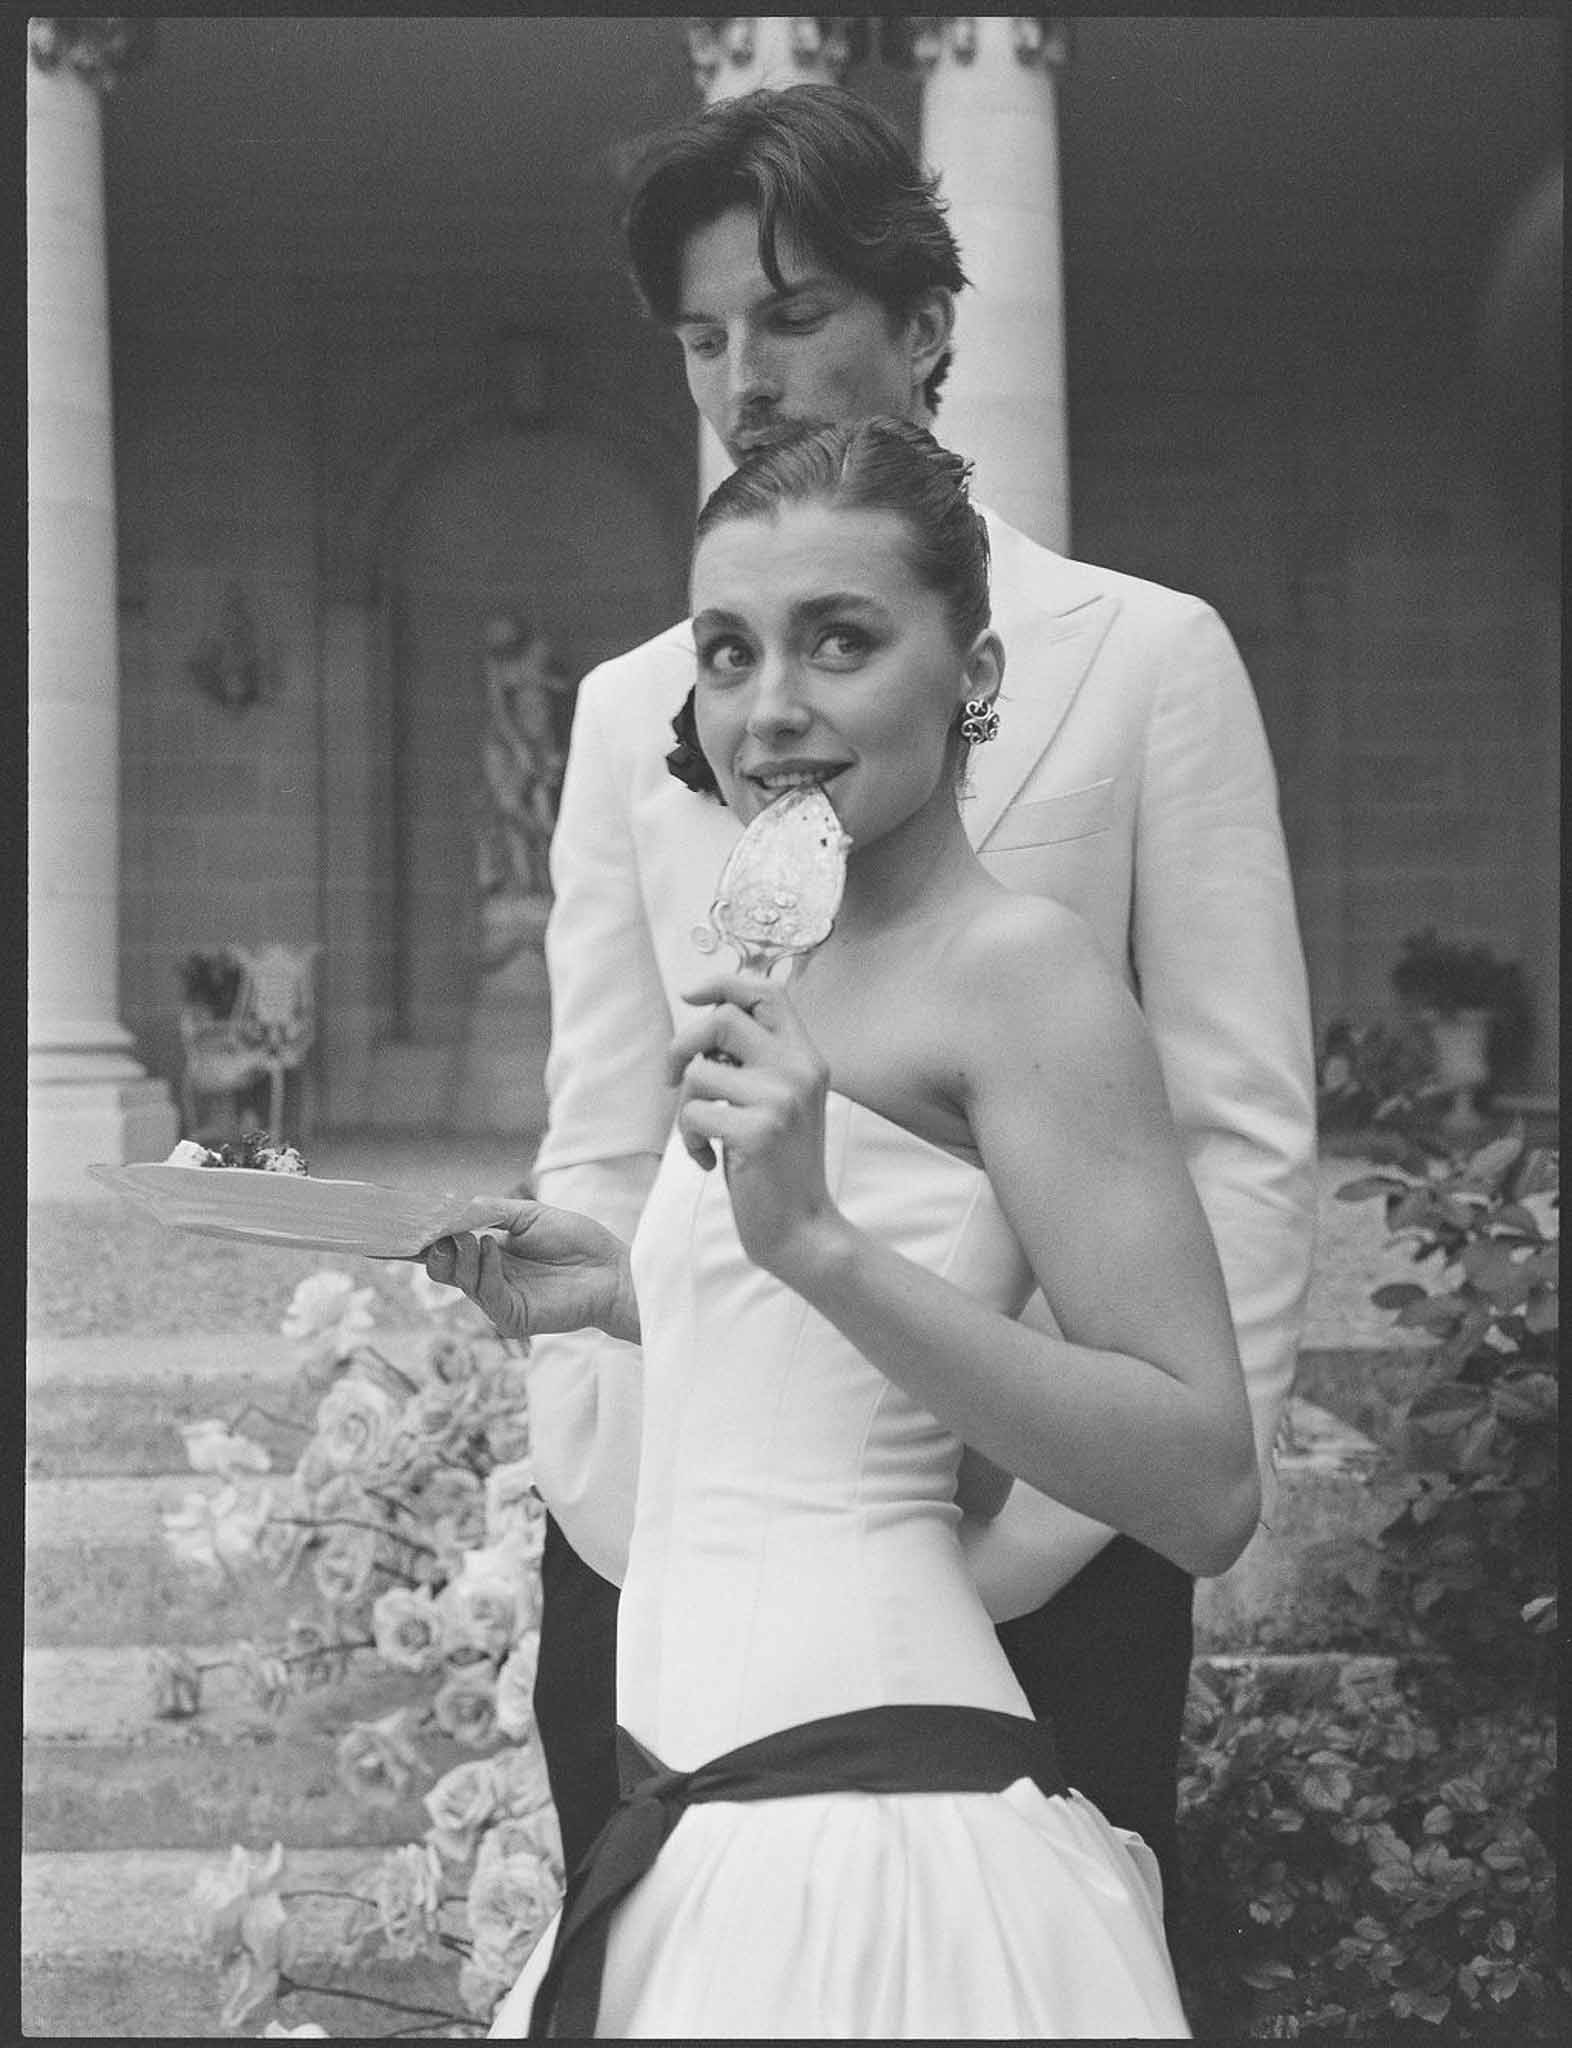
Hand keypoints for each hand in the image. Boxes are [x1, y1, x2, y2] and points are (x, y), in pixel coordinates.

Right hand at [423, 1197, 635, 1344]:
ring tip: (471, 1235)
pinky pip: (485, 1293)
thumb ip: (488, 1211)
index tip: (403, 1222)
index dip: (425, 1236)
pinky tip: (491, 1246)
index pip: (447, 1247)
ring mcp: (498, 1299)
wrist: (612, 1270)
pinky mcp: (511, 1317)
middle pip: (442, 1267)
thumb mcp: (527, 1215)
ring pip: (459, 1280)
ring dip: (460, 1253)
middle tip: (440, 1230)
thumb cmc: (576, 1241)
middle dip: (435, 1247)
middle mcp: (488, 1277)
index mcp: (489, 1252)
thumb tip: (450, 1209)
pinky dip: (484, 1268)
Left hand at [667, 971, 843, 1279]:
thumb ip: (755, 1061)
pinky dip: (688, 1142)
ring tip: (703, 1137)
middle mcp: (800, 1070)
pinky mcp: (758, 1132)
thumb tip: (705, 1018)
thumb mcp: (778, 1102)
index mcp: (807, 1058)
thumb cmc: (778, 1166)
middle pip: (722, 1019)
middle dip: (681, 1045)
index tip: (690, 996)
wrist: (802, 1228)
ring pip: (698, 1072)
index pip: (767, 992)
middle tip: (671, 1079)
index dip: (722, 984)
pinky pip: (692, 1115)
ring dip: (685, 1108)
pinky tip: (709, 1162)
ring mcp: (781, 1100)